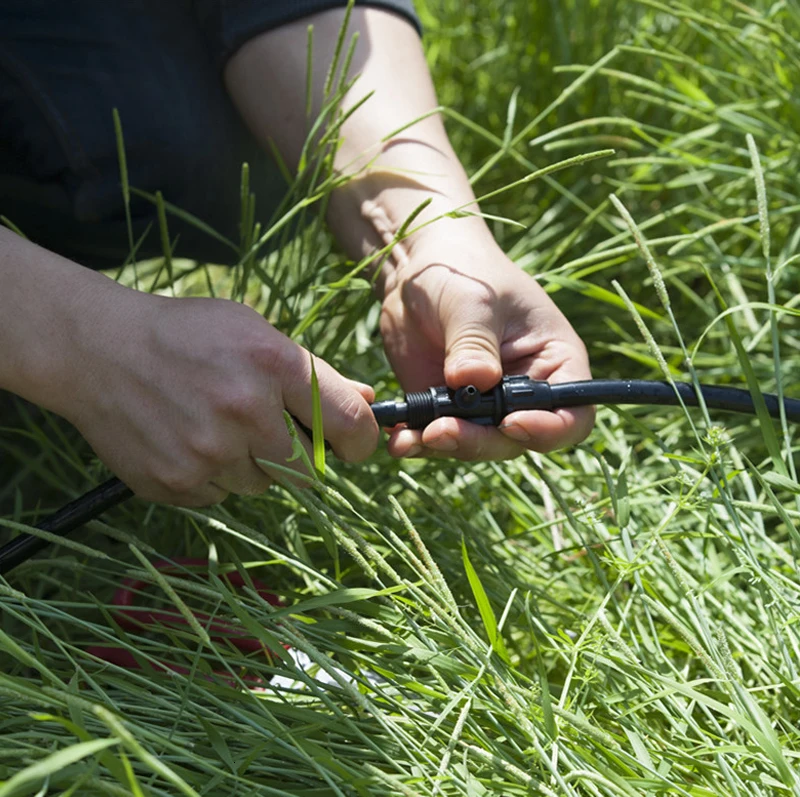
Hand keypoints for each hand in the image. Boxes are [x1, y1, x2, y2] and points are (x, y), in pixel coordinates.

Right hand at [52, 284, 377, 505]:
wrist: (97, 349)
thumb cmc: (187, 334)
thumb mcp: (255, 332)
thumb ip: (315, 372)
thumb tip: (367, 404)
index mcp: (273, 365)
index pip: (350, 425)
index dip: (360, 442)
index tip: (351, 445)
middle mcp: (244, 412)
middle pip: (306, 470)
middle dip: (296, 455)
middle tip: (266, 429)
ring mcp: (207, 453)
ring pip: (261, 485)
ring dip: (250, 464)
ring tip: (214, 425)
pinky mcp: (175, 483)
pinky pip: (219, 497)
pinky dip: (213, 477)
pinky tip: (188, 439)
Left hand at [380, 228, 594, 459]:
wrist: (418, 271)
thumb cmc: (464, 272)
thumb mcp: (473, 302)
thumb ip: (474, 342)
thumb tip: (472, 383)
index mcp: (555, 362)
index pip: (573, 415)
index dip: (550, 429)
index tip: (512, 422)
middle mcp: (526, 394)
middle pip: (518, 439)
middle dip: (481, 441)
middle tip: (441, 431)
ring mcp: (485, 406)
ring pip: (476, 444)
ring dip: (445, 445)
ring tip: (412, 435)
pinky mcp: (447, 411)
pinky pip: (437, 437)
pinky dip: (417, 442)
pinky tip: (399, 440)